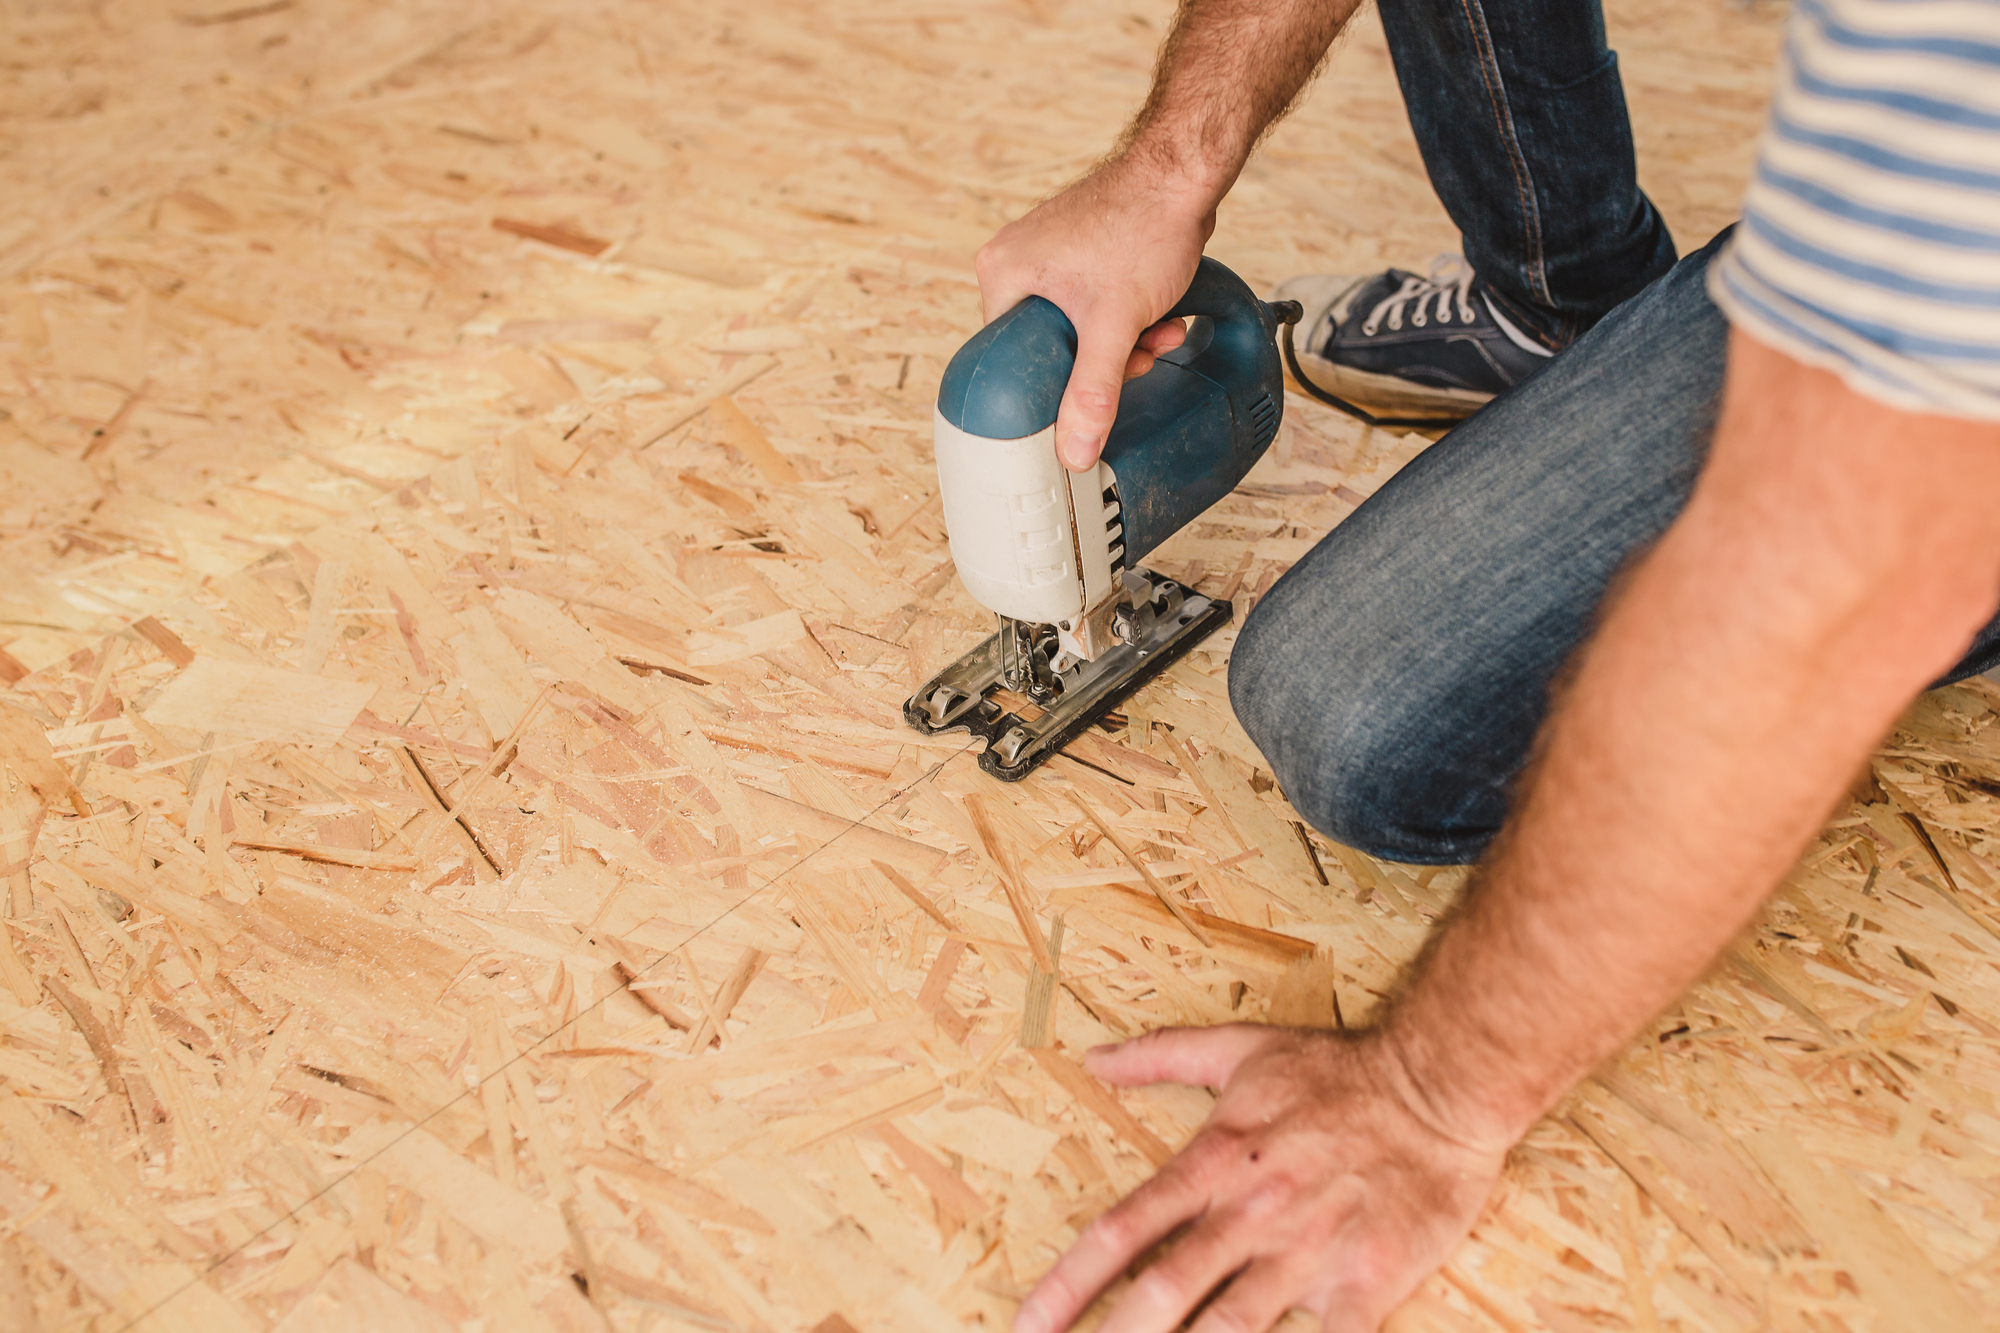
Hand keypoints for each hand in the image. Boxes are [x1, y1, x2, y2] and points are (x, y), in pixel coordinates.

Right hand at [975, 156, 1218, 470]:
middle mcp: (1015, 261)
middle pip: (1047, 347)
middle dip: (1101, 362)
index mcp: (1001, 274)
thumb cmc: (1142, 226)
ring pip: (1078, 329)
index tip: (1080, 398)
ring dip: (1122, 343)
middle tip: (1134, 359)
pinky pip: (1094, 305)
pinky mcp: (1080, 252)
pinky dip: (1126, 318)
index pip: (1007, 359)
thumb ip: (1093, 392)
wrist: (1184, 174)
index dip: (1047, 386)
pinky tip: (1156, 317)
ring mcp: (1048, 255)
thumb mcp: (1115, 324)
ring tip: (1155, 333)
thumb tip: (1074, 451)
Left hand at [1014, 1025, 1505, 1332]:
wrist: (1441, 1084)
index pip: (1124, 1229)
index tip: (1029, 1321)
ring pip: (1232, 1330)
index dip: (1070, 1283)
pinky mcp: (1364, 1284)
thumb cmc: (1340, 1070)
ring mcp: (1306, 1253)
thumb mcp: (1241, 1049)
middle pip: (1164, 1291)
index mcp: (1215, 1162)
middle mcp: (1250, 1214)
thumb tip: (1093, 1056)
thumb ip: (1161, 1055)